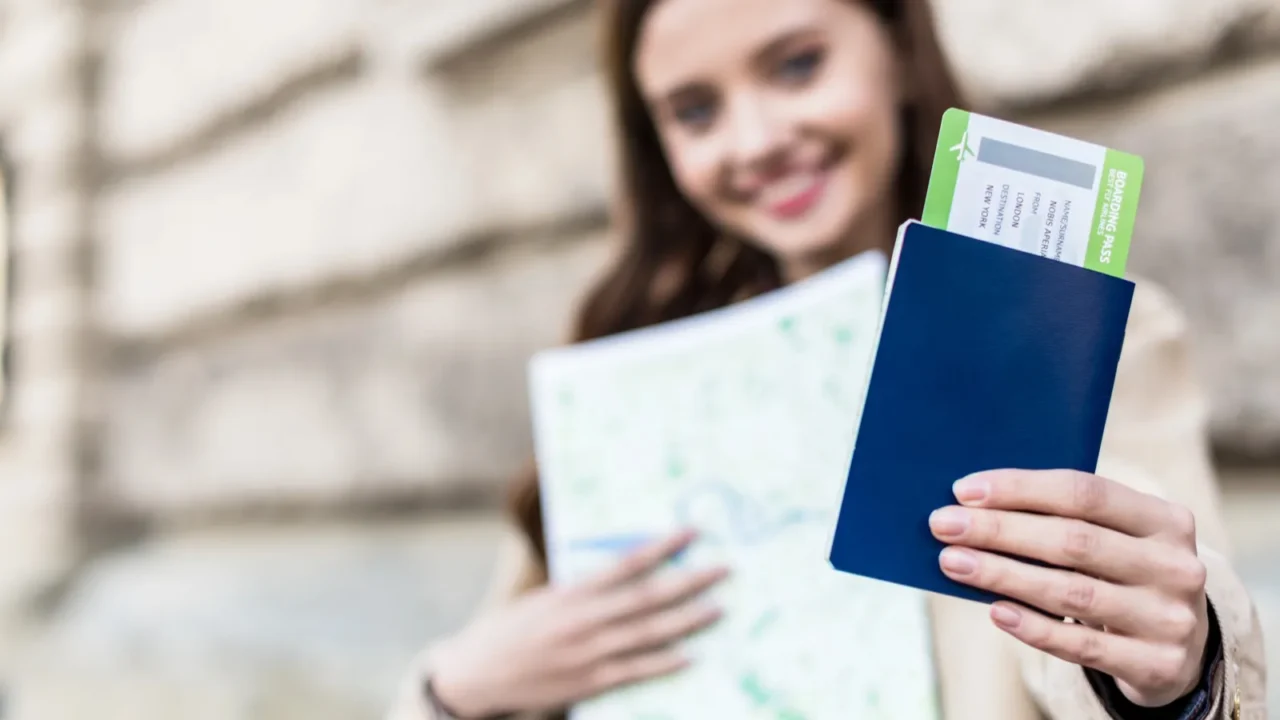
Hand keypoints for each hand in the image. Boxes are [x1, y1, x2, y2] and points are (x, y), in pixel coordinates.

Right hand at [430, 530, 727, 717]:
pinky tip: (690, 653)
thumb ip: (585, 590)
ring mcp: (590, 654)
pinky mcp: (591, 682)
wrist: (477, 675)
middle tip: (723, 569)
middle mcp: (584, 620)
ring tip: (718, 608)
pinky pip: (636, 671)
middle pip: (648, 597)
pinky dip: (665, 662)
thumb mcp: (545, 599)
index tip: (691, 532)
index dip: (662, 547)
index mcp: (571, 592)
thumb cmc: (511, 630)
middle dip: (690, 581)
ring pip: (650, 633)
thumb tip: (629, 573)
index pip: (627, 563)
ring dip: (688, 620)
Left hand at [929, 469, 1209, 707]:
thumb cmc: (1125, 575)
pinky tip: (995, 611)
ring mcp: (1170, 618)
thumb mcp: (1117, 539)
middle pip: (1073, 541)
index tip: (964, 490)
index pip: (1084, 492)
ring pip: (1072, 594)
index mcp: (1166, 519)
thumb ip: (1065, 518)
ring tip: (954, 563)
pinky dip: (1033, 627)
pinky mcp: (1157, 664)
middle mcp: (1176, 566)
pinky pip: (1081, 647)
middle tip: (944, 525)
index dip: (1020, 489)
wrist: (1184, 649)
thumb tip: (976, 506)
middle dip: (999, 531)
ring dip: (1003, 576)